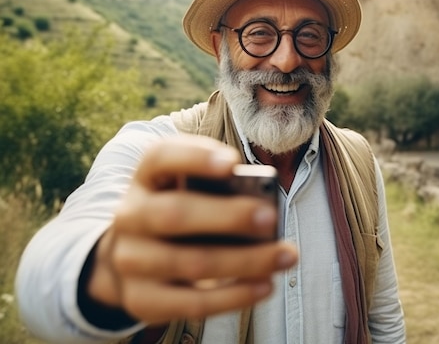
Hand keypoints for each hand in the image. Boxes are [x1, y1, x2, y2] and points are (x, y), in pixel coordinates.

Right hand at [84, 134, 296, 324]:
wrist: (132, 259)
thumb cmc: (180, 212)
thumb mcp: (189, 190)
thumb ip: (218, 189)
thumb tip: (262, 206)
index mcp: (146, 178)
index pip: (160, 157)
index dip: (195, 158)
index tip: (233, 162)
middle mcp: (130, 216)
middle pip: (174, 214)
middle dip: (227, 216)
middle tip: (270, 217)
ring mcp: (131, 261)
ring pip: (190, 263)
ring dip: (245, 261)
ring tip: (285, 255)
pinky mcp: (141, 300)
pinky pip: (192, 303)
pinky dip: (234, 296)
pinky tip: (265, 285)